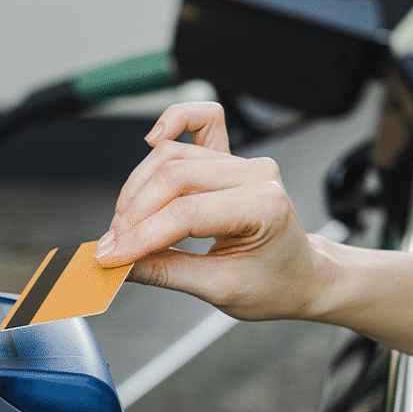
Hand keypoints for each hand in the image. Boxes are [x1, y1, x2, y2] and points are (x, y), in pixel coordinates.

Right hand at [93, 102, 327, 320]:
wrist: (302, 276)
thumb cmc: (275, 285)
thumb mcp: (220, 290)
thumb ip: (166, 272)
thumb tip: (120, 265)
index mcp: (263, 208)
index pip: (186, 214)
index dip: (140, 236)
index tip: (110, 257)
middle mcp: (256, 175)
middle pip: (174, 178)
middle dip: (134, 214)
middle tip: (112, 247)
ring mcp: (244, 162)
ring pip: (173, 157)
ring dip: (139, 188)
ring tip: (124, 224)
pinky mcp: (232, 158)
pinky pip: (201, 124)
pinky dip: (174, 122)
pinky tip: (151, 138)